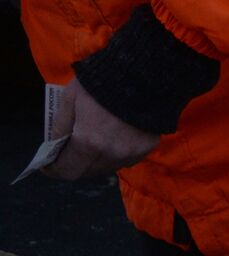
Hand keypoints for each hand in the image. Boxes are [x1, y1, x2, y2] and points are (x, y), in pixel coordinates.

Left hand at [45, 79, 159, 179]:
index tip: (48, 166)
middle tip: (68, 153)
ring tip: (90, 145)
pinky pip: (124, 160)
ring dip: (94, 161)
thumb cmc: (99, 83)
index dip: (55, 171)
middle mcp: (111, 154)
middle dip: (74, 165)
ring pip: (106, 168)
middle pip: (87, 173)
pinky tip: (111, 140)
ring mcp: (130, 154)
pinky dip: (113, 155)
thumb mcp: (69, 98)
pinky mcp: (145, 149)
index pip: (68, 170)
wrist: (140, 74)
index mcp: (89, 142)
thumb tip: (55, 146)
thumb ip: (60, 126)